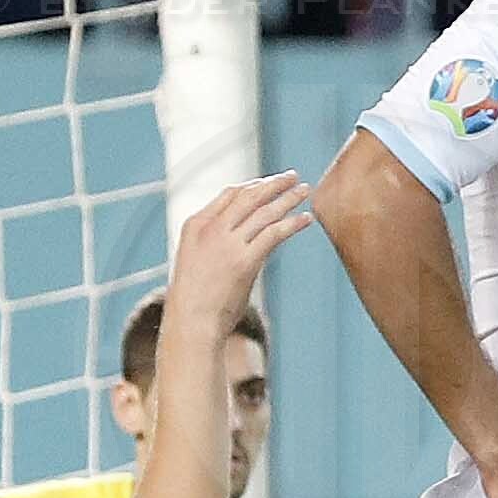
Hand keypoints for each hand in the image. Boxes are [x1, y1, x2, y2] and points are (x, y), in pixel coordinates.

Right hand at [164, 170, 317, 322]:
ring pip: (264, 211)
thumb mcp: (196, 262)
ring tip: (305, 190)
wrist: (191, 322)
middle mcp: (211, 229)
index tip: (270, 184)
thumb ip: (215, 245)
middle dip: (273, 183)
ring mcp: (227, 244)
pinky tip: (306, 219)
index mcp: (195, 225)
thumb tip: (244, 243)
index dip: (253, 186)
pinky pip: (274, 233)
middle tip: (293, 176)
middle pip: (248, 196)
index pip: (228, 194)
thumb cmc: (194, 300)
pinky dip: (293, 223)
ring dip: (288, 198)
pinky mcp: (244, 261)